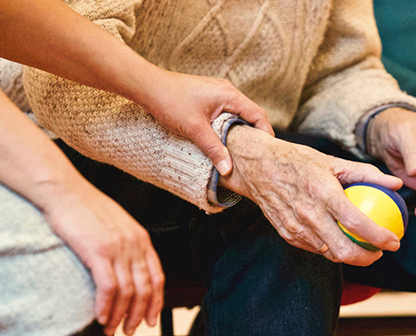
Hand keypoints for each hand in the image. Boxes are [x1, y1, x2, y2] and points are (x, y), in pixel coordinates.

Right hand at [35, 178, 163, 335]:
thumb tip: (126, 269)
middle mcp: (134, 244)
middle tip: (129, 330)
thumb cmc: (85, 207)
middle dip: (138, 315)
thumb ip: (126, 245)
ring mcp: (118, 247)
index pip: (158, 277)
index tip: (150, 318)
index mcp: (141, 238)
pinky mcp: (98, 251)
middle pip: (145, 289)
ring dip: (119, 315)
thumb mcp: (116, 224)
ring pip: (127, 292)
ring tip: (111, 328)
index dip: (156, 302)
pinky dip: (105, 306)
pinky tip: (100, 316)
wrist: (64, 190)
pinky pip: (108, 287)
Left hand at [144, 69, 273, 175]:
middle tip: (255, 156)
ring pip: (237, 115)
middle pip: (250, 115)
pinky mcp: (208, 98)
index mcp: (229, 95)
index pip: (258, 114)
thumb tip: (228, 169)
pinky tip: (222, 141)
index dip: (265, 134)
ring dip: (239, 132)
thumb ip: (214, 149)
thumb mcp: (194, 129)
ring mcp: (217, 93)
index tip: (267, 152)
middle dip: (253, 135)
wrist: (148, 87)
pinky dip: (228, 127)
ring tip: (239, 152)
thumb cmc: (170, 101)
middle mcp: (227, 91)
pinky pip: (225, 114)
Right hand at [219, 125, 401, 266]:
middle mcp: (309, 214)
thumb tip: (396, 183)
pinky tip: (340, 240)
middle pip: (344, 250)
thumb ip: (366, 173)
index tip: (394, 241)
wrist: (257, 167)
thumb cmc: (298, 161)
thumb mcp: (332, 161)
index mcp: (323, 192)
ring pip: (330, 254)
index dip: (379, 237)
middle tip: (380, 251)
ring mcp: (296, 227)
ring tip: (364, 248)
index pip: (357, 223)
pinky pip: (315, 248)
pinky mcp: (287, 234)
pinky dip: (331, 248)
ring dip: (350, 256)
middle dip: (368, 258)